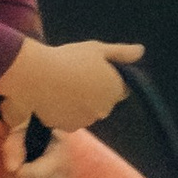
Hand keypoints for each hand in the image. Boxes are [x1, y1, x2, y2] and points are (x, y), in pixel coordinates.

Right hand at [0, 37, 141, 132]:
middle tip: (75, 75)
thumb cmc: (69, 59)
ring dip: (79, 103)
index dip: (109, 79)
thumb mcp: (97, 49)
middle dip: (94, 93)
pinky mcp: (67, 128)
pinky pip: (69, 119)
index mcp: (114, 90)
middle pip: (103, 102)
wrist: (37, 76)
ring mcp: (85, 121)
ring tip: (62, 86)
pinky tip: (53, 97)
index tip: (93, 70)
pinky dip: (64, 111)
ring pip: (86, 112)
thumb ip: (121, 53)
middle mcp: (104, 110)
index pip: (120, 89)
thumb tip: (140, 51)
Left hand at [3, 123, 74, 177]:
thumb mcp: (18, 133)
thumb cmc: (29, 136)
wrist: (45, 140)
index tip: (13, 167)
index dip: (18, 174)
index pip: (36, 175)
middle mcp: (67, 176)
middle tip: (10, 175)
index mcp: (60, 156)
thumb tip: (13, 168)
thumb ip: (13, 147)